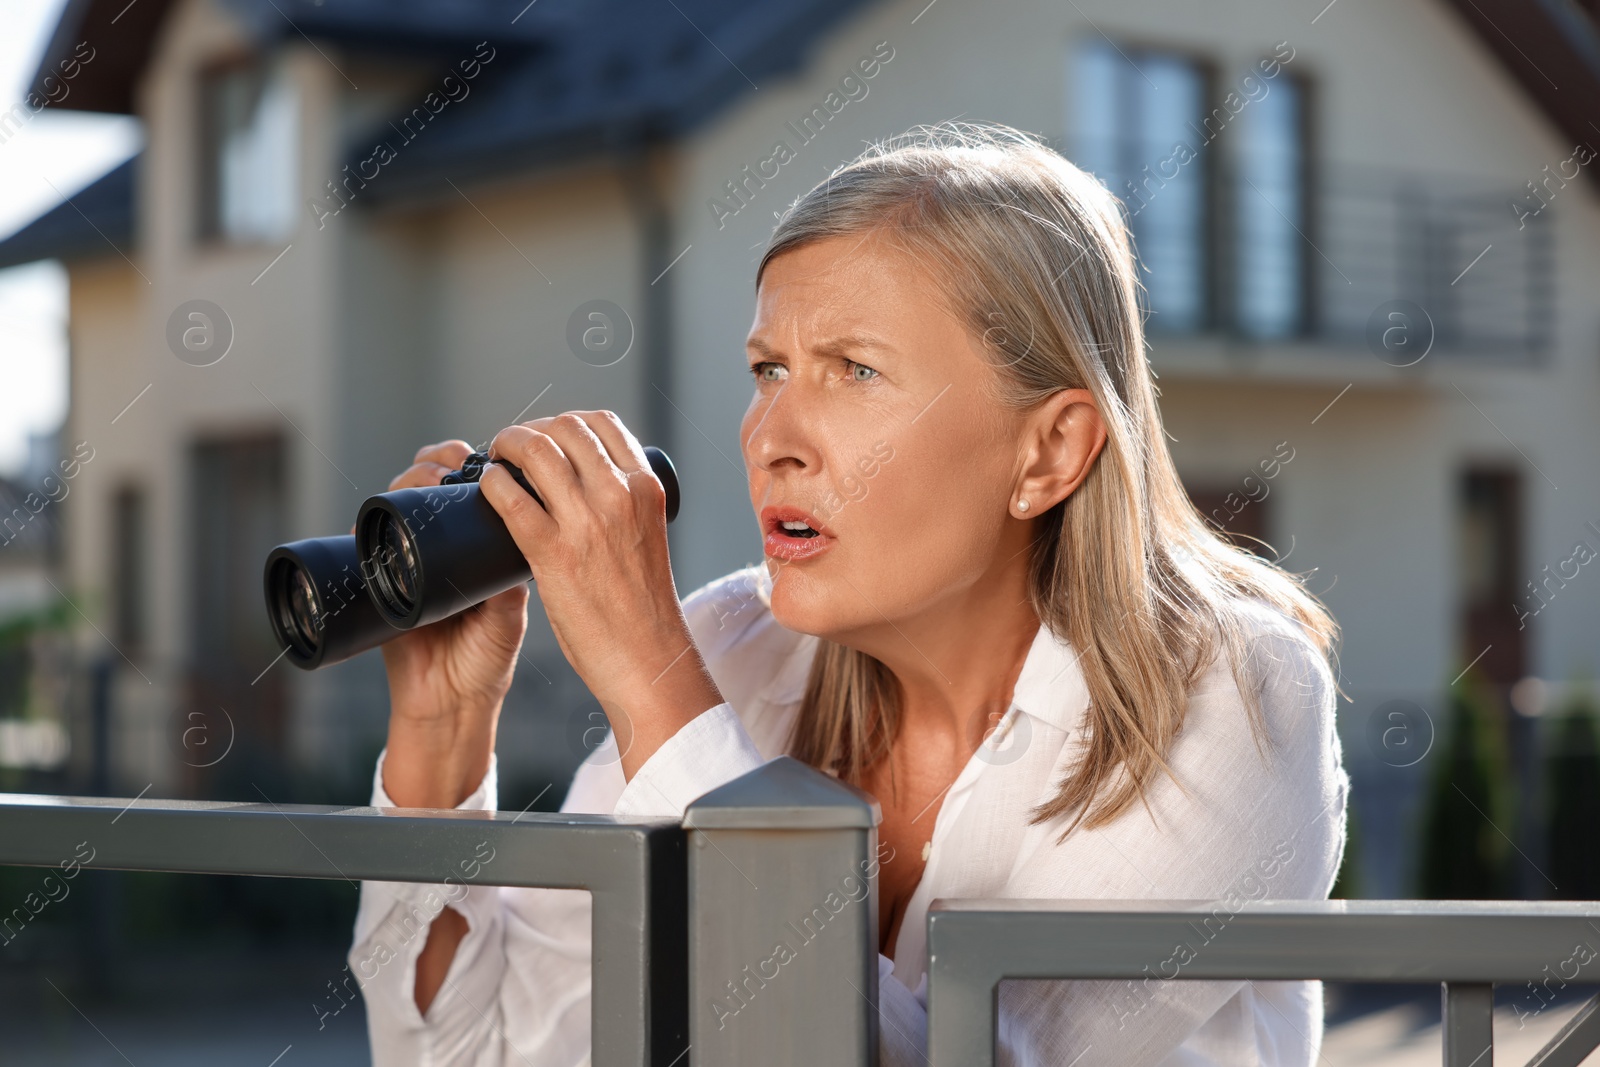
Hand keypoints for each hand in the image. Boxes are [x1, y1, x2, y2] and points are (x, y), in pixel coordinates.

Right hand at [378, 440, 529, 807]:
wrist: (450, 701)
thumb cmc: (486, 659)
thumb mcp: (507, 617)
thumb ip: (510, 586)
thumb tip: (520, 542)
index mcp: (480, 545)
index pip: (476, 489)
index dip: (479, 465)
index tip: (490, 454)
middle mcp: (445, 543)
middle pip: (436, 481)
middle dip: (442, 460)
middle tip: (455, 460)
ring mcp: (410, 555)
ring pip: (404, 498)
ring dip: (412, 477)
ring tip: (429, 476)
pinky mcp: (379, 574)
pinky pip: (370, 535)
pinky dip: (376, 513)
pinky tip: (390, 504)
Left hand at [480, 411, 721, 779]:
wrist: (647, 656)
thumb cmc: (643, 606)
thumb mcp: (645, 536)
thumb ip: (622, 506)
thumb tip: (583, 487)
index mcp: (646, 488)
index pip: (602, 424)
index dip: (566, 422)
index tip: (548, 436)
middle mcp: (619, 495)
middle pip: (565, 428)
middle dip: (532, 429)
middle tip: (513, 447)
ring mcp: (586, 521)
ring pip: (536, 451)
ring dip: (507, 445)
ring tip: (495, 460)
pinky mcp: (554, 553)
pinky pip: (511, 499)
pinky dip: (493, 483)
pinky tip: (486, 488)